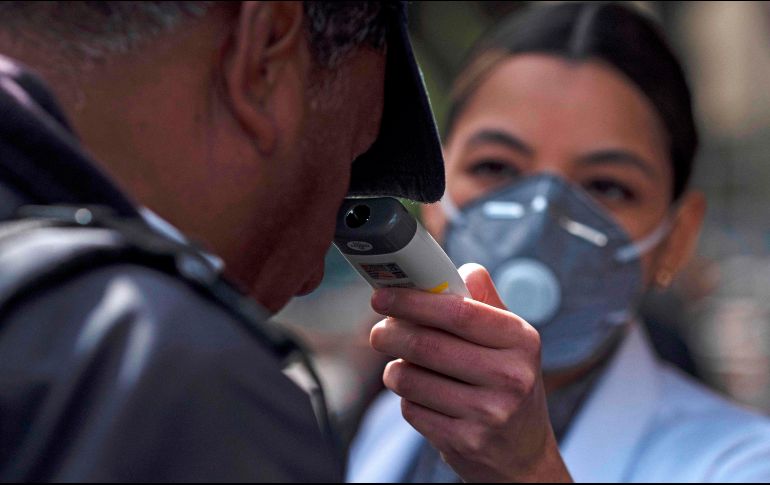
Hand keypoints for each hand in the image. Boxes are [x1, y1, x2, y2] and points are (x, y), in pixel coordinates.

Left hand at [369, 264, 571, 482]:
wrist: (523, 454)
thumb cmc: (508, 383)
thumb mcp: (510, 341)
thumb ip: (484, 302)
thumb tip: (460, 269)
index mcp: (521, 340)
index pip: (458, 312)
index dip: (413, 302)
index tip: (382, 296)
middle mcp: (510, 376)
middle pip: (426, 345)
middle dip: (390, 334)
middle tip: (379, 332)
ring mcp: (489, 413)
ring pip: (411, 379)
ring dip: (394, 370)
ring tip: (400, 367)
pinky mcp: (465, 442)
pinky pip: (411, 409)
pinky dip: (405, 398)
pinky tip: (420, 396)